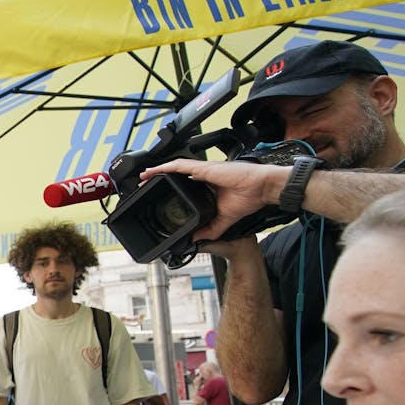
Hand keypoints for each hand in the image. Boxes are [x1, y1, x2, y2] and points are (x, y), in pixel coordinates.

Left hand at [140, 159, 286, 240]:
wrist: (261, 191)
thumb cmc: (249, 199)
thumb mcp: (224, 220)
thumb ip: (210, 229)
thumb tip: (196, 239)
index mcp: (207, 185)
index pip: (184, 184)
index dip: (170, 186)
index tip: (157, 192)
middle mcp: (203, 175)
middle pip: (176, 174)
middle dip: (159, 177)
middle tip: (144, 183)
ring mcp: (203, 170)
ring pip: (174, 167)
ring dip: (157, 170)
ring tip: (143, 175)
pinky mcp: (204, 168)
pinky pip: (180, 165)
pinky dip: (165, 167)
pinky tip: (154, 170)